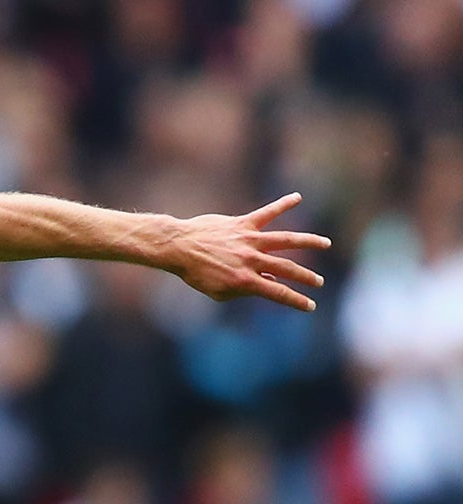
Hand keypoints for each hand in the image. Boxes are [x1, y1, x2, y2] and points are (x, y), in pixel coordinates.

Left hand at [164, 193, 330, 311]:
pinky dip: (282, 204)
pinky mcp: (243, 224)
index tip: (310, 306)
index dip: (296, 300)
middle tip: (319, 282)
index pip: (277, 293)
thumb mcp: (218, 291)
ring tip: (325, 243)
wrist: (178, 247)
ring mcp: (249, 240)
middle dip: (305, 277)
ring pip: (286, 240)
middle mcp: (251, 260)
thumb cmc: (196, 273)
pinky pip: (267, 213)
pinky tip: (297, 197)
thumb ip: (244, 289)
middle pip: (287, 268)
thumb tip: (269, 281)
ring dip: (308, 241)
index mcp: (245, 281)